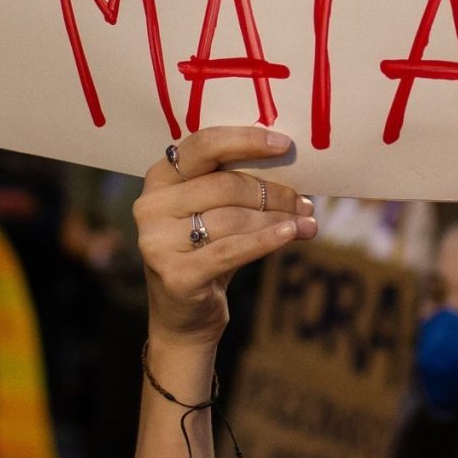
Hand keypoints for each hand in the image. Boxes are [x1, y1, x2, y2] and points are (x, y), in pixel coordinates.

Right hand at [133, 128, 316, 346]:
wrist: (184, 316)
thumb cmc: (206, 253)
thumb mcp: (213, 213)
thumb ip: (236, 186)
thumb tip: (292, 165)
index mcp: (159, 178)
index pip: (203, 146)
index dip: (245, 141)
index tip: (284, 145)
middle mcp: (151, 206)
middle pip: (225, 185)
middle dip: (272, 193)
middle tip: (304, 202)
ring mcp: (157, 242)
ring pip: (233, 218)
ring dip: (277, 219)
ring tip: (307, 224)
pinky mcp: (175, 275)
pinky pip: (232, 250)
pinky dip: (266, 240)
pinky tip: (291, 234)